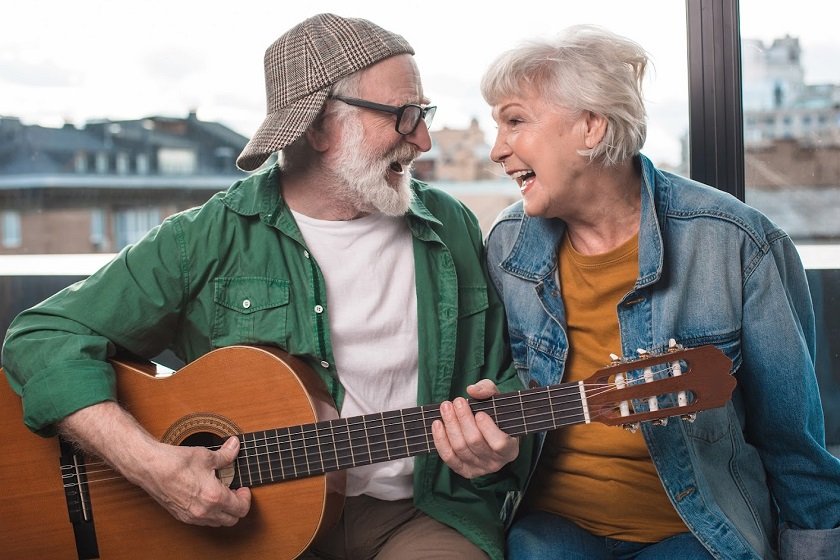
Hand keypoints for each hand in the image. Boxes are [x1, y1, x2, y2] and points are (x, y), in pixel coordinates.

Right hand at [60, 403, 250, 526]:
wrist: (150, 468)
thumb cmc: (176, 462)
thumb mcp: (206, 455)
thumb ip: (225, 455)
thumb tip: (235, 446)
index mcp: (214, 498)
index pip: (241, 508)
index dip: (246, 498)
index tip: (243, 487)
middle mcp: (204, 512)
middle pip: (231, 520)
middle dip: (238, 507)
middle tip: (235, 491)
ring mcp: (191, 517)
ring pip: (217, 523)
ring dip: (224, 512)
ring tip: (222, 493)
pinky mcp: (181, 516)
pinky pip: (203, 521)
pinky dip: (210, 513)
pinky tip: (207, 497)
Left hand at [432, 379, 518, 477]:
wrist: (489, 431)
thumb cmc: (495, 415)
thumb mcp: (498, 399)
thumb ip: (488, 390)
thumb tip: (472, 390)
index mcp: (510, 448)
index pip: (499, 443)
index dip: (488, 428)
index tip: (480, 413)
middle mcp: (495, 462)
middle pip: (475, 442)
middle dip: (463, 419)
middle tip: (457, 402)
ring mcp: (478, 468)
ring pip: (460, 448)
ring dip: (450, 425)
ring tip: (446, 408)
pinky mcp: (463, 470)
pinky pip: (448, 457)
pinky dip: (440, 440)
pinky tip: (437, 424)